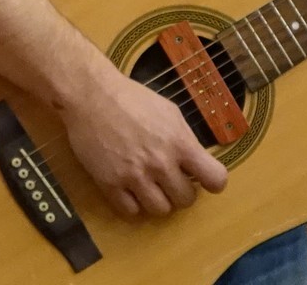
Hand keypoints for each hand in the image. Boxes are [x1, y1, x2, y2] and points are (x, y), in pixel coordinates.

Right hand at [59, 65, 228, 218]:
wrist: (92, 95)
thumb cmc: (132, 98)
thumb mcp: (169, 111)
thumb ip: (184, 139)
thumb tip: (196, 163)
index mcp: (179, 143)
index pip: (214, 179)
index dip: (212, 181)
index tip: (203, 178)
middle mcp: (160, 164)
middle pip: (186, 200)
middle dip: (181, 190)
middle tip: (170, 179)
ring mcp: (134, 176)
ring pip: (160, 210)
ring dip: (158, 200)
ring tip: (150, 185)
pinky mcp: (110, 184)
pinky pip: (131, 211)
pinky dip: (133, 204)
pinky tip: (131, 189)